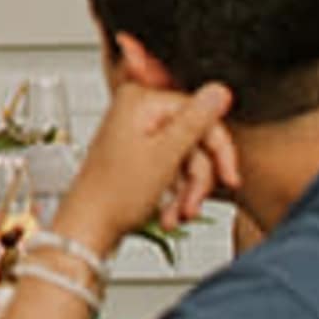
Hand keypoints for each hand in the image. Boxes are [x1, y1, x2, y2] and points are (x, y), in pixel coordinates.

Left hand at [59, 65, 231, 261]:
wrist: (89, 229)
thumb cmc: (113, 196)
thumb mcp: (165, 156)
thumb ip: (195, 122)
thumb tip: (219, 90)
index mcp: (140, 102)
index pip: (201, 114)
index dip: (219, 150)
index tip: (229, 176)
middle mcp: (138, 112)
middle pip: (195, 139)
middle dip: (197, 179)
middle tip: (193, 203)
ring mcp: (138, 135)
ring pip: (186, 159)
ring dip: (187, 192)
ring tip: (177, 213)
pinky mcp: (139, 156)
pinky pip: (172, 170)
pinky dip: (175, 194)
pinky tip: (169, 213)